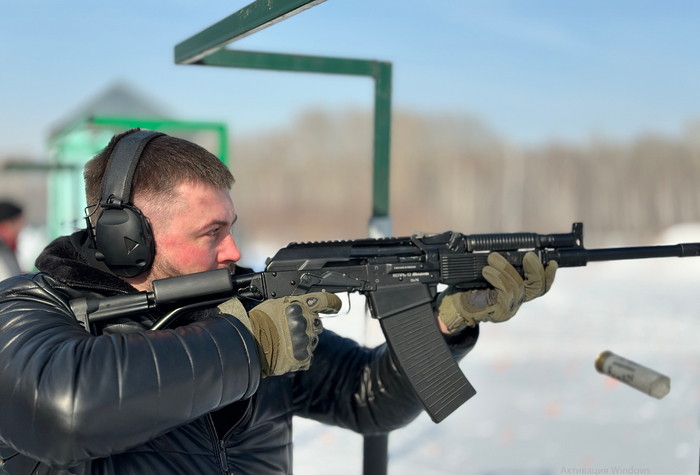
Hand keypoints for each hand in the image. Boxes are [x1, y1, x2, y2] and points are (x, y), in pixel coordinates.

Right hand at [219, 293, 340, 376]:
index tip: (336, 304)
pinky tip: (286, 352)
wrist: (250, 343)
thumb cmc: (258, 322)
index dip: (332, 302)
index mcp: (300, 306)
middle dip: (308, 326)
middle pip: (317, 323)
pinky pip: (306, 356)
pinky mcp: (303, 356)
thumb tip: (300, 305)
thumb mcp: (275, 303)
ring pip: (312, 340)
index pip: (324, 300)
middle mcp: (306, 322)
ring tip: (285, 342)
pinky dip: (298, 355)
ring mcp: (306, 340)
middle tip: (291, 330)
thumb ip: (293, 304)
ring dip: (302, 341)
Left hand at [435, 252, 556, 332]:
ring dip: (506, 268)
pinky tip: (487, 271)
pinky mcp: (500, 312)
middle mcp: (517, 301)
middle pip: (538, 289)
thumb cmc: (468, 287)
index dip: (549, 275)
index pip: (541, 286)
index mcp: (517, 291)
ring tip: (492, 258)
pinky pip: (505, 291)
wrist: (455, 306)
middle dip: (536, 270)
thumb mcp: (486, 272)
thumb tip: (506, 248)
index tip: (551, 262)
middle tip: (529, 256)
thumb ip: (500, 264)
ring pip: (519, 286)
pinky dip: (497, 277)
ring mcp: (510, 308)